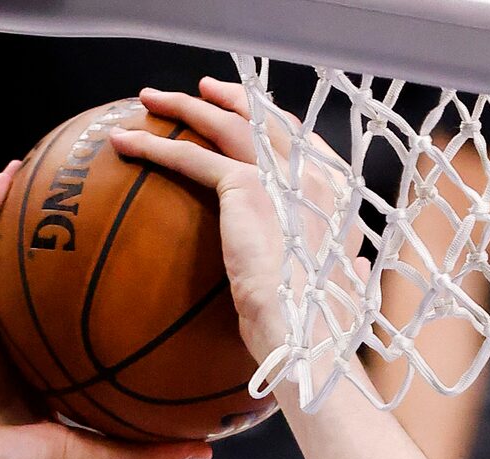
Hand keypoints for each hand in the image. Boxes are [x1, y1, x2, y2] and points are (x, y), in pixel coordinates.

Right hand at [0, 164, 209, 458]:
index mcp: (50, 368)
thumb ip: (148, 451)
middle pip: (56, 273)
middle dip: (79, 232)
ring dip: (30, 203)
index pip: (88, 317)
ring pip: (12, 248)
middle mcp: (22, 336)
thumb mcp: (96, 456)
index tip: (155, 253)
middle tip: (118, 191)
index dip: (116, 286)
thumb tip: (207, 446)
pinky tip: (10, 172)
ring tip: (59, 160)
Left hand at [111, 78, 357, 372]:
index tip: (251, 115)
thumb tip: (363, 270)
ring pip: (226, 124)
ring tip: (152, 100)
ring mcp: (282, 176)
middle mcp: (315, 174)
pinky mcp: (246, 187)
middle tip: (202, 91)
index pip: (304, 141)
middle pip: (266, 119)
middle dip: (232, 98)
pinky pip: (192, 157)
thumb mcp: (348, 290)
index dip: (275, 123)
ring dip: (185, 107)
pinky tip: (126, 143)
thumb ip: (353, 270)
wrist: (310, 335)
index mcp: (341, 195)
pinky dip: (155, 147)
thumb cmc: (326, 326)